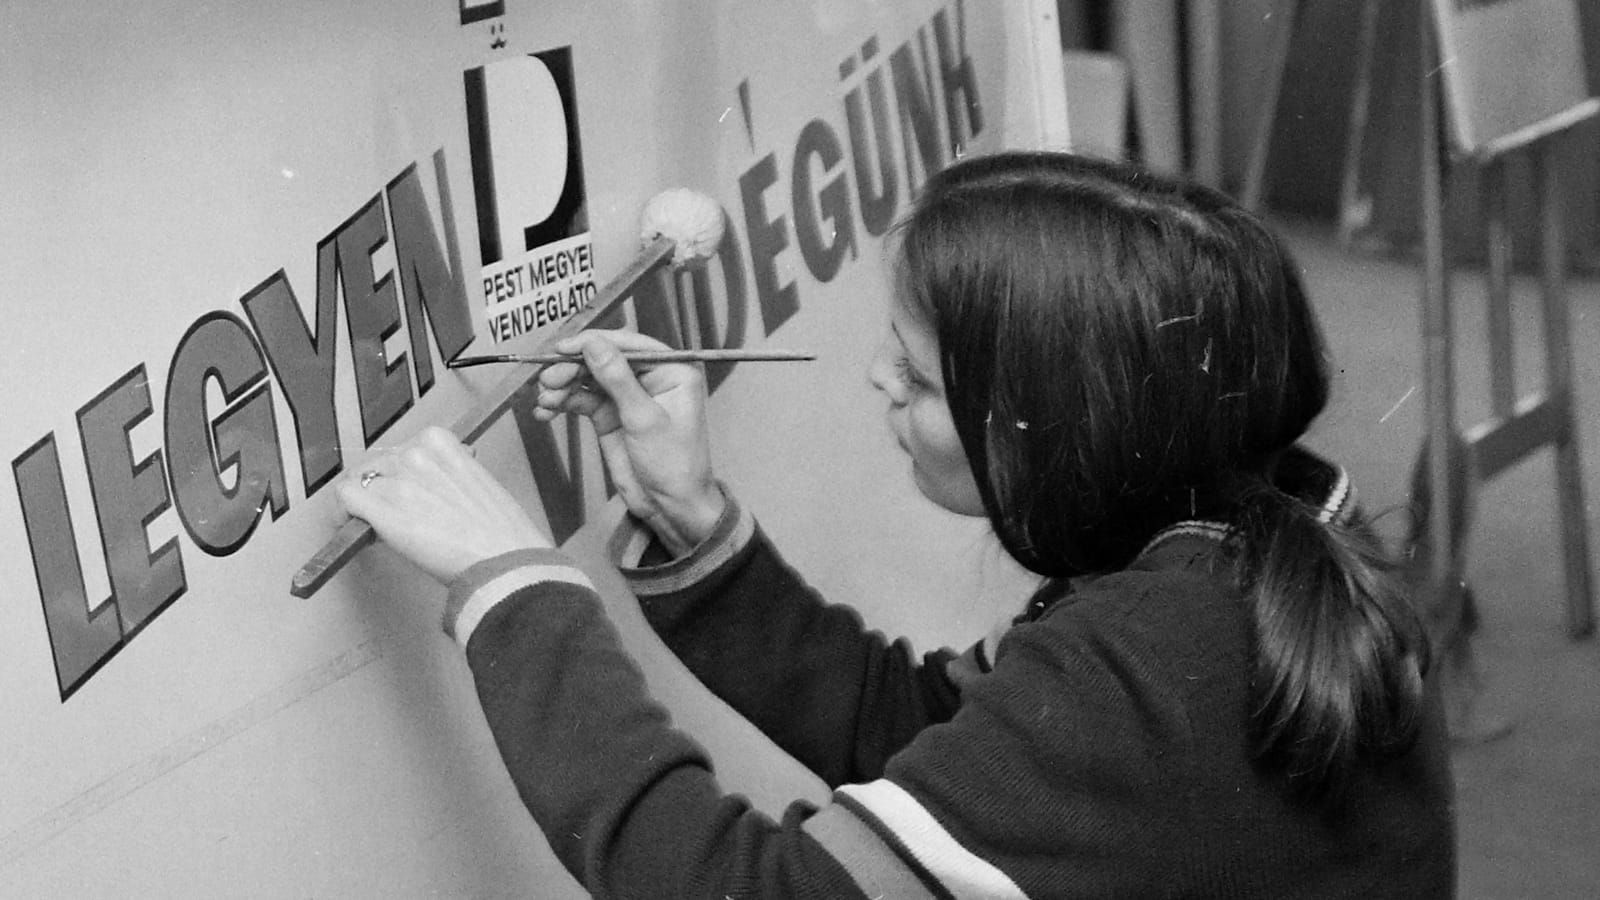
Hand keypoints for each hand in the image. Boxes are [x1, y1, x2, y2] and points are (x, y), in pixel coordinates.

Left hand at [337, 426, 553, 584]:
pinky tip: (355, 526)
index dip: (404, 472)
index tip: (409, 487)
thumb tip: (434, 478)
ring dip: (368, 503)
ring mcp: (396, 482)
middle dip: (385, 488)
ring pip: (360, 482)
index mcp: (439, 442)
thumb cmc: (500, 530)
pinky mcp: (380, 512)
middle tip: (398, 514)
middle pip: (379, 465)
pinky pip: (344, 498)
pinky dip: (344, 511)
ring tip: (383, 527)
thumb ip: (451, 471)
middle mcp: (414, 455)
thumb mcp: (479, 482)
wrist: (503, 561)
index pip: (404, 449)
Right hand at [533, 330, 724, 554]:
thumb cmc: (675, 464)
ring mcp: (627, 396)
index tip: (565, 347)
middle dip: (573, 368)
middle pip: (604, 359)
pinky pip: (582, 399)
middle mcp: (650, 377)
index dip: (595, 343)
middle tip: (549, 379)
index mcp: (673, 370)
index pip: (630, 345)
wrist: (670, 506)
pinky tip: (546, 410)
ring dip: (563, 386)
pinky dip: (563, 403)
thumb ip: (618, 379)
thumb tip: (594, 344)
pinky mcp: (610, 415)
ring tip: (546, 399)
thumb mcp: (645, 419)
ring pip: (588, 378)